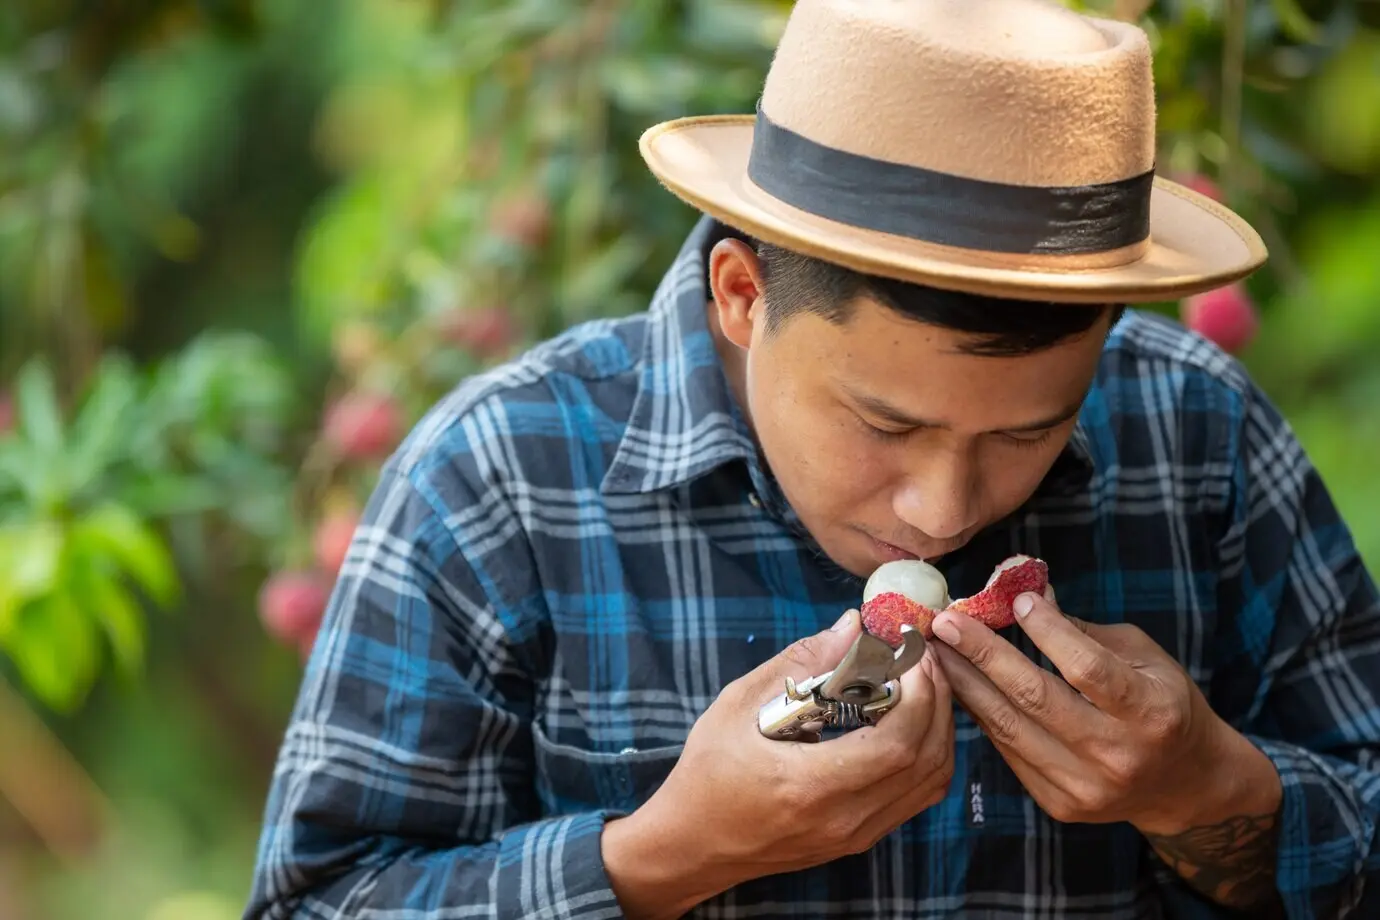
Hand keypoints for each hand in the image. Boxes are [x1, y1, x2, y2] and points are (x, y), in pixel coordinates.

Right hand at [603, 609, 952, 918]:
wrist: (693, 844)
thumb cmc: (707, 773)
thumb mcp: (739, 706)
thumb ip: (800, 663)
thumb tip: (852, 626)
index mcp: (811, 786)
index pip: (896, 745)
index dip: (919, 694)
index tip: (911, 653)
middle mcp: (844, 819)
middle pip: (926, 761)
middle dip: (937, 700)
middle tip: (924, 658)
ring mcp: (856, 835)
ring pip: (931, 781)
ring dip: (938, 727)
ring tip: (922, 683)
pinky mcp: (860, 838)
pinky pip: (917, 796)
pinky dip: (926, 753)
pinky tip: (909, 720)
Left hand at [929, 590, 1268, 835]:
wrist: (1182, 784)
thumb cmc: (1162, 703)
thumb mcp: (1143, 658)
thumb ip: (1084, 632)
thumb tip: (1027, 595)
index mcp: (1151, 712)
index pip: (1088, 669)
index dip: (1049, 633)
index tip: (1016, 600)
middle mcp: (1118, 754)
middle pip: (1036, 698)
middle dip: (983, 654)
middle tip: (946, 622)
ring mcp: (1086, 786)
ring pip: (1010, 728)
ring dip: (966, 683)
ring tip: (938, 650)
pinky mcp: (1060, 804)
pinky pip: (1008, 751)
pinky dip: (981, 714)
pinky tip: (959, 685)